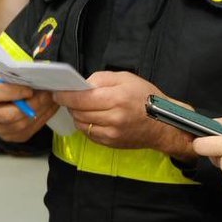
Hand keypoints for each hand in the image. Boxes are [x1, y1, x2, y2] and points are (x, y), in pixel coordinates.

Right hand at [0, 80, 56, 141]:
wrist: (10, 99)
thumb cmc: (11, 84)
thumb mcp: (12, 77)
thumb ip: (20, 78)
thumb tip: (38, 78)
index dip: (13, 92)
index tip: (30, 90)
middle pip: (8, 115)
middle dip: (31, 105)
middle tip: (47, 95)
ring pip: (21, 125)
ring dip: (40, 111)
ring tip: (51, 99)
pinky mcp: (9, 136)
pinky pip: (28, 131)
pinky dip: (42, 118)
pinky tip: (49, 108)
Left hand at [53, 72, 192, 157]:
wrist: (163, 124)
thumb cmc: (146, 98)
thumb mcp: (127, 78)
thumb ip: (102, 78)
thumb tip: (82, 84)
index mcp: (117, 98)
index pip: (81, 98)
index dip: (65, 95)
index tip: (58, 92)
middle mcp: (113, 117)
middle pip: (78, 112)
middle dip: (70, 104)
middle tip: (70, 98)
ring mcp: (111, 133)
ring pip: (81, 124)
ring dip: (77, 115)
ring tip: (83, 107)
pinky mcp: (110, 143)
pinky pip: (88, 134)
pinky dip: (86, 125)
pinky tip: (92, 118)